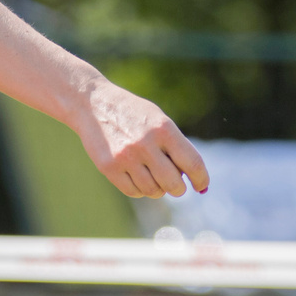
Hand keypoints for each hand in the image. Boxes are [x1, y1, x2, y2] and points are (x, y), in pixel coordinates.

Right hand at [74, 81, 209, 198]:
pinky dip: (140, 190)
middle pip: (173, 183)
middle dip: (178, 188)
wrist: (93, 104)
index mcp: (164, 129)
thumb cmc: (133, 114)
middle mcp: (145, 143)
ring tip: (154, 178)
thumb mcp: (158, 120)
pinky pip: (134, 191)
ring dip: (158, 189)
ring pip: (153, 191)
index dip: (201, 179)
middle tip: (176, 186)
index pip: (192, 163)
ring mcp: (126, 157)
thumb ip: (175, 145)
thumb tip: (191, 177)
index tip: (202, 187)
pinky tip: (139, 178)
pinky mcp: (109, 167)